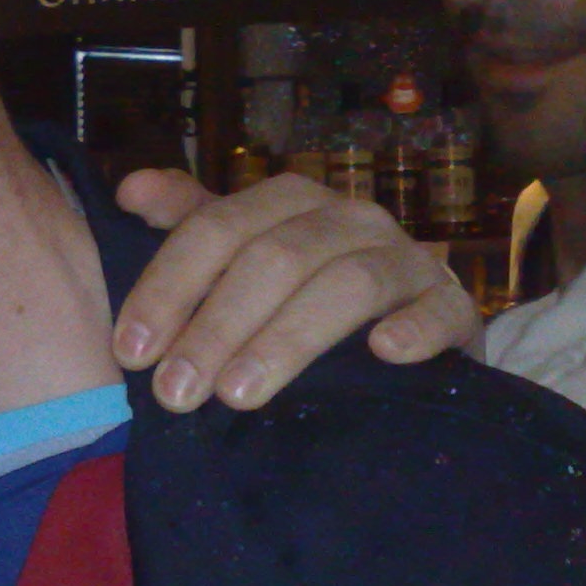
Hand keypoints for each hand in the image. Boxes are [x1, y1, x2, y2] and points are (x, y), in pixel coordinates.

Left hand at [112, 169, 481, 411]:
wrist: (408, 331)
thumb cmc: (303, 296)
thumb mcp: (242, 257)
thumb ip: (189, 223)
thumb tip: (130, 190)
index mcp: (289, 202)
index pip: (216, 229)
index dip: (168, 287)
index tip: (130, 350)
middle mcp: (349, 218)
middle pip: (275, 258)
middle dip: (216, 328)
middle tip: (175, 392)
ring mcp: (407, 258)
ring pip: (348, 284)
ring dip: (288, 340)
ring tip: (238, 394)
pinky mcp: (454, 305)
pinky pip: (441, 309)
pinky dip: (414, 328)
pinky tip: (383, 355)